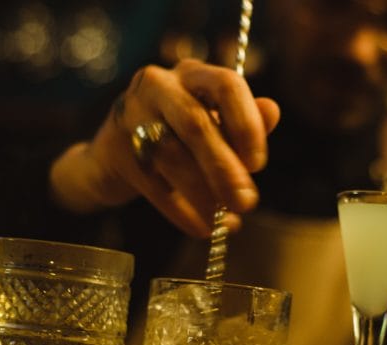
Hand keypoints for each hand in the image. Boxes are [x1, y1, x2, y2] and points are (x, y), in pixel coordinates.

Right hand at [50, 59, 280, 237]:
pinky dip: (181, 212)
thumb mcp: (213, 124)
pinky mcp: (115, 150)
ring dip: (203, 194)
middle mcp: (159, 85)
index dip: (246, 125)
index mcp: (192, 73)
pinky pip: (153, 185)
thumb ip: (244, 120)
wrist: (113, 154)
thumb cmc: (177, 135)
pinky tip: (201, 228)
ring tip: (222, 220)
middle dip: (223, 167)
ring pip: (172, 156)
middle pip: (195, 122)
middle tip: (245, 202)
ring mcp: (131, 115)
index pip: (226, 85)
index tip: (258, 164)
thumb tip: (272, 111)